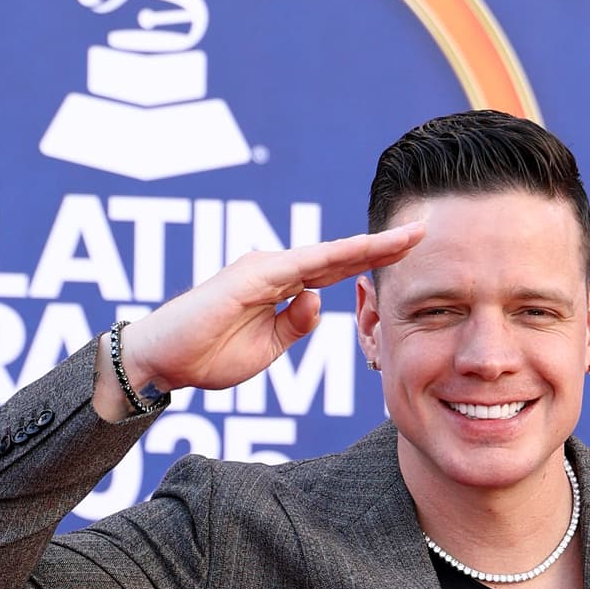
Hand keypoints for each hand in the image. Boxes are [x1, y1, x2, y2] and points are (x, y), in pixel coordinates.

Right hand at [93, 223, 424, 418]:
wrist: (165, 360)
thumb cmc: (209, 355)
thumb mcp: (267, 348)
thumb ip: (294, 324)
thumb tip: (317, 302)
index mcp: (282, 286)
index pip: (336, 270)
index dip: (372, 259)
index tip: (411, 250)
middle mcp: (275, 268)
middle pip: (338, 255)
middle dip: (382, 244)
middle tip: (424, 228)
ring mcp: (263, 268)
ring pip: (325, 254)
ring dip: (365, 246)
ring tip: (407, 238)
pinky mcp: (248, 278)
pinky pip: (297, 266)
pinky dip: (330, 259)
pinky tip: (360, 252)